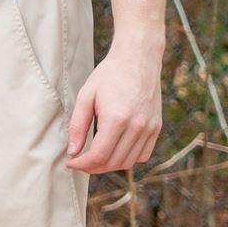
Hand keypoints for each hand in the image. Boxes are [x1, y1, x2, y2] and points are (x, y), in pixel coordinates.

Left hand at [66, 37, 160, 173]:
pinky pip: (142, 155)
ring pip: (128, 162)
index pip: (99, 156)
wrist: (138, 59)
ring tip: (94, 157)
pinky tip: (115, 150)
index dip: (82, 164)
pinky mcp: (156, 127)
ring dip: (109, 165)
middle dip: (92, 168)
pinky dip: (127, 158)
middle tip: (79, 162)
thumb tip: (73, 152)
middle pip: (113, 163)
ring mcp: (149, 128)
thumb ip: (78, 126)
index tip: (71, 162)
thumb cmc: (109, 75)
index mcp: (117, 118)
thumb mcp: (86, 96)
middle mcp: (136, 126)